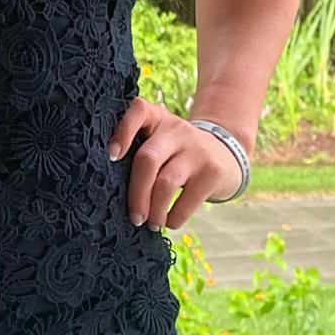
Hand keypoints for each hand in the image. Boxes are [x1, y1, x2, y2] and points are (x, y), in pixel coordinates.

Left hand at [107, 99, 242, 231]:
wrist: (224, 154)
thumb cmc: (175, 153)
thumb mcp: (159, 139)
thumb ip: (137, 150)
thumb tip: (109, 190)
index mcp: (156, 117)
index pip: (138, 111)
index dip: (122, 132)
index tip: (111, 157)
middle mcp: (176, 129)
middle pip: (148, 159)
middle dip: (136, 193)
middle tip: (134, 217)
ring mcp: (196, 149)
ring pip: (166, 183)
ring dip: (155, 210)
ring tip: (151, 224)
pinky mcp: (213, 171)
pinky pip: (188, 200)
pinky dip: (174, 217)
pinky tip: (169, 221)